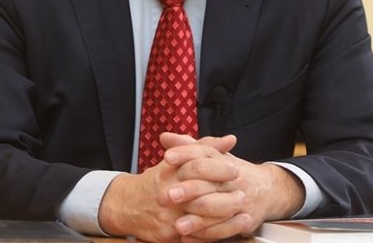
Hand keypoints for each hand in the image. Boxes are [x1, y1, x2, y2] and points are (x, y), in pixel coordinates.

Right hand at [97, 134, 236, 242]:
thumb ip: (204, 147)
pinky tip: (230, 230)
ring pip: (202, 221)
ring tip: (244, 214)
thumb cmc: (157, 180)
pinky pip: (196, 238)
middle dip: (226, 197)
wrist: (128, 206)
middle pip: (201, 196)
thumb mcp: (176, 159)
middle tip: (242, 194)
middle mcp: (169, 194)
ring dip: (226, 219)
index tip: (235, 169)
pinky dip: (216, 234)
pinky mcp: (169, 235)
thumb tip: (230, 139)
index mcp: (171, 172)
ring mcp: (169, 217)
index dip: (219, 169)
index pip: (197, 167)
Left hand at [162, 135, 305, 241]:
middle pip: (210, 181)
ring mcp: (240, 199)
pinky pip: (225, 230)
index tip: (167, 158)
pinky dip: (205, 235)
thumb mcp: (213, 155)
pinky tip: (188, 237)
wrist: (267, 189)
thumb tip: (164, 137)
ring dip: (196, 219)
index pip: (204, 152)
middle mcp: (232, 178)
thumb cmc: (231, 172)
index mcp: (222, 159)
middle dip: (188, 189)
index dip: (185, 153)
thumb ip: (187, 146)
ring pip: (218, 209)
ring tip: (178, 224)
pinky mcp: (244, 219)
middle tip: (168, 195)